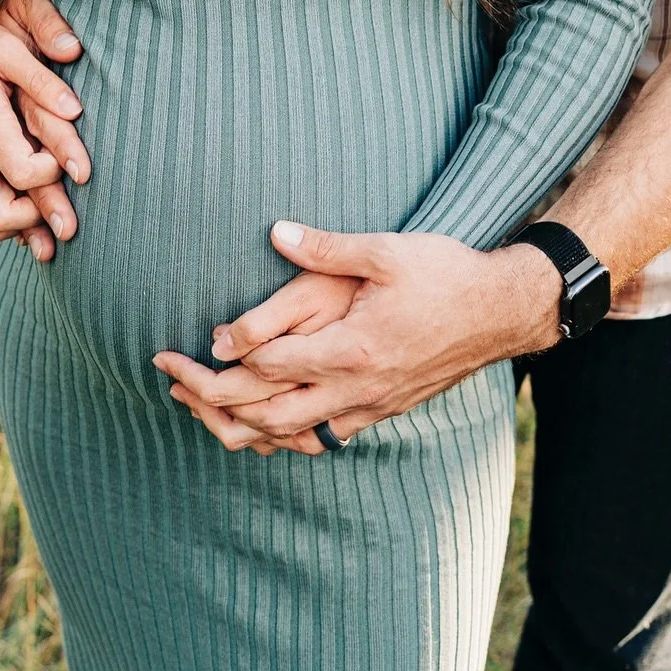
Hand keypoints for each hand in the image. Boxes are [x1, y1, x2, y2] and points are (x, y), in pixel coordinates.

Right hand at [0, 0, 86, 261]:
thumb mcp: (4, 43)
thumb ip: (41, 74)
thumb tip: (75, 109)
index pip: (23, 173)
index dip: (53, 174)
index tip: (75, 163)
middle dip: (38, 222)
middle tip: (68, 214)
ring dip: (22, 228)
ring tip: (53, 224)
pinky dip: (9, 221)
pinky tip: (35, 220)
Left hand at [153, 220, 561, 451]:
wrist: (499, 313)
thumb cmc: (444, 274)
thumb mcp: (385, 250)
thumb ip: (325, 246)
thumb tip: (275, 232)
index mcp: (352, 348)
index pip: (268, 364)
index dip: (221, 358)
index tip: (184, 348)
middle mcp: (356, 387)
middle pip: (267, 412)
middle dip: (212, 402)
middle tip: (171, 383)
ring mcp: (369, 406)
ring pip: (291, 435)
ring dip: (241, 426)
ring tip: (200, 411)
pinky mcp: (382, 411)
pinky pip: (322, 438)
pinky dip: (285, 436)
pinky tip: (266, 425)